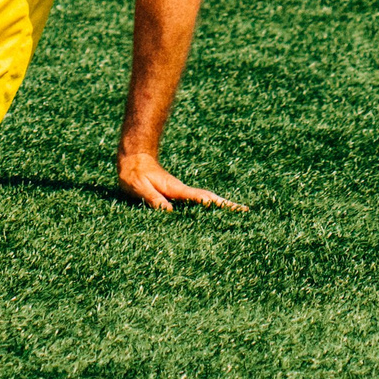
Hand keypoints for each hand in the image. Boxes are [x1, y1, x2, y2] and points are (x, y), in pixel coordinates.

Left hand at [117, 150, 243, 212]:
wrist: (132, 160)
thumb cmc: (133, 174)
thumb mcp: (140, 187)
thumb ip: (153, 199)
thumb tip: (170, 212)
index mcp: (176, 190)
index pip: (201, 198)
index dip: (217, 204)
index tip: (235, 208)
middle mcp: (182, 191)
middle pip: (209, 199)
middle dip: (226, 206)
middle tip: (246, 214)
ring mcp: (180, 193)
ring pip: (204, 201)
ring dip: (219, 208)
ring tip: (236, 218)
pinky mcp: (176, 196)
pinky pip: (194, 204)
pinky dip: (206, 208)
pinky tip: (210, 217)